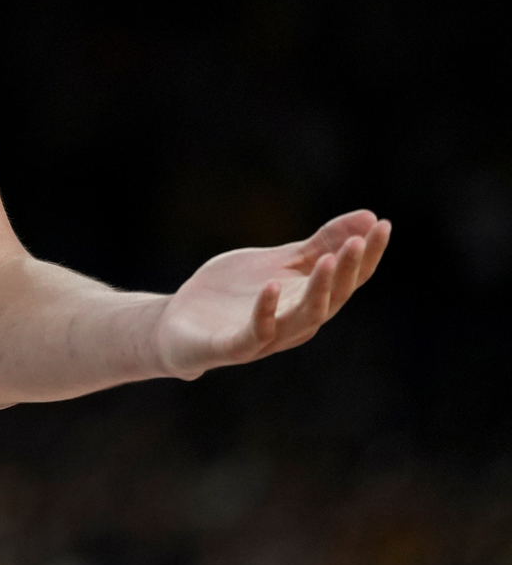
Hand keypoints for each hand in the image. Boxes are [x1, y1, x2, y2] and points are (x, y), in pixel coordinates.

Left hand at [155, 209, 390, 378]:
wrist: (179, 324)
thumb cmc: (236, 294)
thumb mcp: (278, 262)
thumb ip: (320, 245)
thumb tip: (370, 217)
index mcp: (309, 301)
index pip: (348, 280)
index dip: (369, 255)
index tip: (384, 225)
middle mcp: (296, 323)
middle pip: (333, 299)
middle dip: (348, 270)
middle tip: (360, 240)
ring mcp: (266, 337)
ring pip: (303, 318)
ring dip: (318, 290)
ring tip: (329, 260)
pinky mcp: (232, 346)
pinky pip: (254, 333)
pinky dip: (266, 311)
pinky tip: (271, 286)